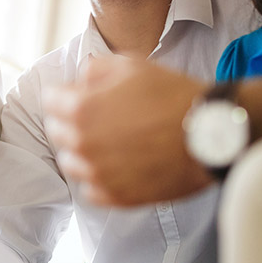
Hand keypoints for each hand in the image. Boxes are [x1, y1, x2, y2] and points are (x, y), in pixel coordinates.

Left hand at [44, 57, 212, 205]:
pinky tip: (119, 165)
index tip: (79, 95)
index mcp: (81, 109)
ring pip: (71, 163)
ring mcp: (99, 174)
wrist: (211, 134)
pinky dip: (100, 178)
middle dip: (72, 121)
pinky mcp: (117, 197)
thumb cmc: (174, 97)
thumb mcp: (132, 65)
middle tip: (99, 117)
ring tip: (110, 142)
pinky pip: (91, 189)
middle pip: (58, 132)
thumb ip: (96, 68)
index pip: (50, 101)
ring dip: (83, 151)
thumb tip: (81, 76)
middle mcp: (83, 144)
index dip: (66, 94)